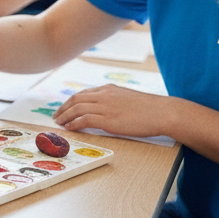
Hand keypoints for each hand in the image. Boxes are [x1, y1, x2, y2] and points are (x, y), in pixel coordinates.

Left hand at [50, 84, 177, 138]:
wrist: (162, 112)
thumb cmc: (150, 109)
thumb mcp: (127, 99)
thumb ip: (114, 101)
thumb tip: (105, 110)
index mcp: (108, 89)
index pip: (83, 93)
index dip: (70, 101)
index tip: (64, 108)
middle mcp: (104, 95)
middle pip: (75, 99)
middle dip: (63, 108)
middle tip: (56, 116)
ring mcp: (105, 107)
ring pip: (77, 108)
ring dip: (65, 116)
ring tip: (59, 123)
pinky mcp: (108, 119)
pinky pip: (84, 120)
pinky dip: (73, 124)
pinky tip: (69, 128)